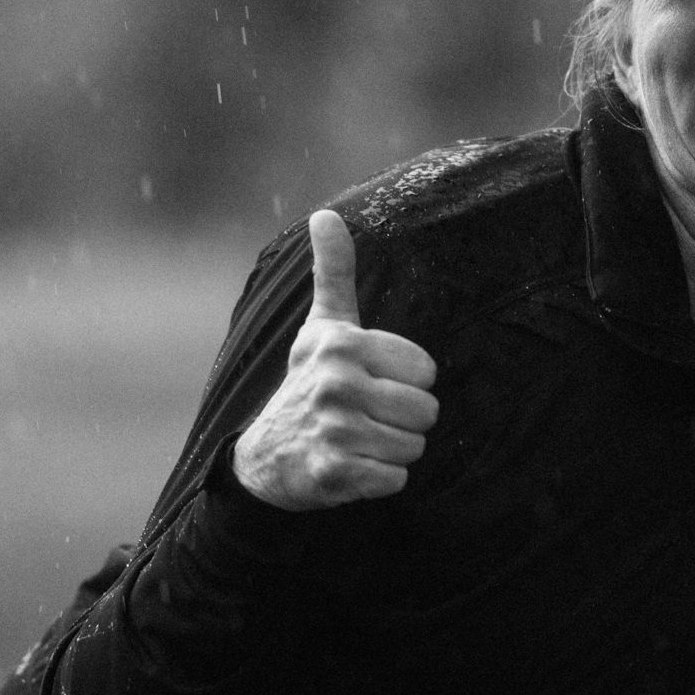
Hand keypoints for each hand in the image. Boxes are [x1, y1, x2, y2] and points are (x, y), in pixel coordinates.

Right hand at [232, 210, 439, 509]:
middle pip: (426, 411)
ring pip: (413, 447)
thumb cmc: (309, 380)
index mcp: (343, 344)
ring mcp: (333, 430)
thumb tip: (326, 214)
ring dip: (394, 450)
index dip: (407, 380)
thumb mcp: (324, 325)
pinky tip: (354, 465)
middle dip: (405, 420)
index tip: (374, 381)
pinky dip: (381, 479)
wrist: (267, 455)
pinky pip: (396, 480)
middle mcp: (336, 384)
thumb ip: (334, 271)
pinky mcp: (333, 473)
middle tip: (369, 415)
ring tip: (361, 440)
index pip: (426, 370)